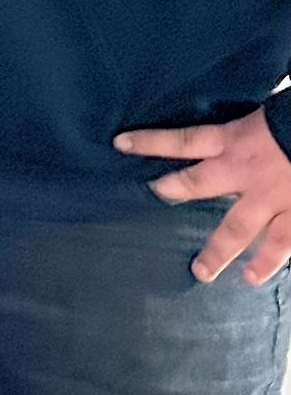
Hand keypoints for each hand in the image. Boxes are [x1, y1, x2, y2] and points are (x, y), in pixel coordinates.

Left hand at [115, 107, 290, 284]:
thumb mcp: (266, 115)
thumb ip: (245, 129)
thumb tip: (234, 130)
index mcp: (234, 140)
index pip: (181, 140)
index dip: (149, 142)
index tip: (120, 144)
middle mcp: (244, 171)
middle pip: (196, 184)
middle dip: (171, 191)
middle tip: (154, 197)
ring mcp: (272, 198)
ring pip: (237, 230)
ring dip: (217, 252)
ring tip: (200, 272)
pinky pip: (280, 246)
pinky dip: (267, 264)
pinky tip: (253, 280)